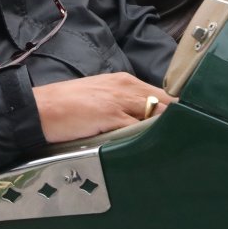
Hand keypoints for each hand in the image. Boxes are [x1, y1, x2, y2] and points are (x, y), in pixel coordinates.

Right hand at [32, 73, 172, 144]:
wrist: (39, 110)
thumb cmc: (66, 107)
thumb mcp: (100, 98)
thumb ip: (123, 106)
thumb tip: (143, 121)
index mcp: (124, 81)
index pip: (162, 94)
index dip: (175, 111)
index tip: (185, 125)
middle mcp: (126, 86)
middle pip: (166, 102)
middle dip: (178, 120)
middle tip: (188, 138)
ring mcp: (120, 101)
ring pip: (157, 113)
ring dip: (167, 129)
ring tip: (177, 147)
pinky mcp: (111, 116)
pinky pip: (139, 127)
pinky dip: (149, 136)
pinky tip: (156, 147)